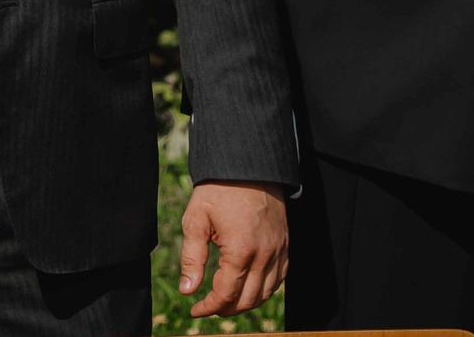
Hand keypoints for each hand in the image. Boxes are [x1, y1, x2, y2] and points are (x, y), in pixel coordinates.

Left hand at [177, 180, 289, 315]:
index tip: (195, 309)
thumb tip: (188, 291)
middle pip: (247, 300)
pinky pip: (279, 279)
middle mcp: (264, 255)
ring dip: (245, 303)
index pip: (226, 294)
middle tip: (208, 306)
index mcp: (240, 250)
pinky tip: (249, 288)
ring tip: (226, 301)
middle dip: (225, 309)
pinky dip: (264, 290)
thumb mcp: (196, 219)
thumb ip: (191, 258)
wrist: (248, 165)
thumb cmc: (218, 190)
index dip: (209, 307)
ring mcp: (278, 251)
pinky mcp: (285, 245)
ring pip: (266, 294)